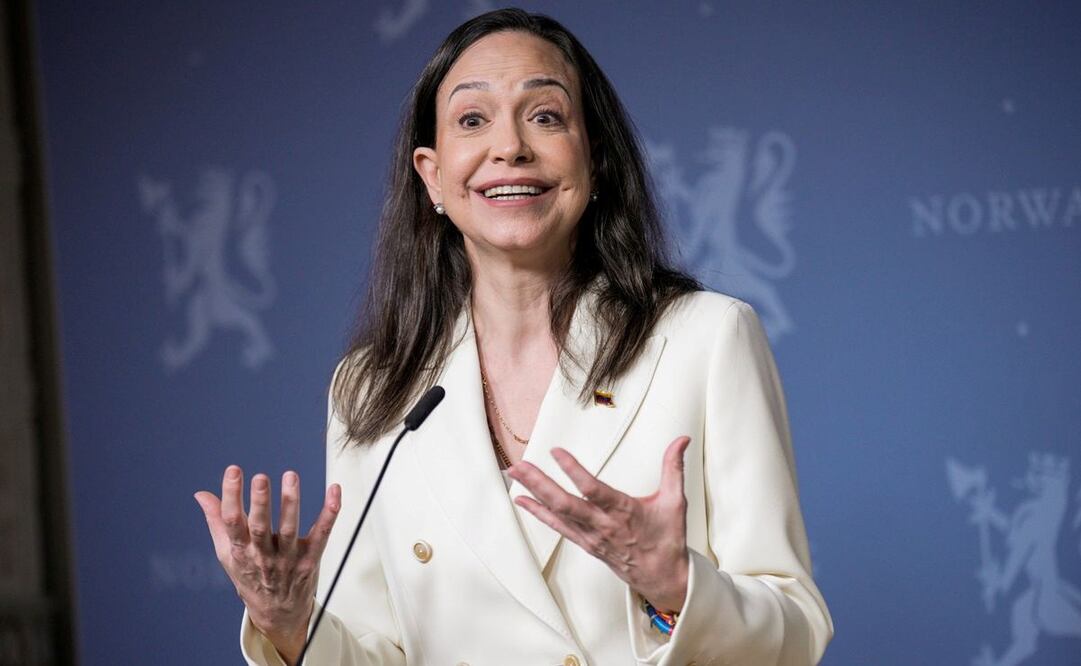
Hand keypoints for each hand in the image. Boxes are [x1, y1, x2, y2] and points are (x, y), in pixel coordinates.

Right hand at [194, 466, 340, 662]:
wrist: (277, 613)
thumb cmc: (251, 577)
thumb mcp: (228, 554)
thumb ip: (217, 521)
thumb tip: (201, 494)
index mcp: (240, 551)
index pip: (232, 522)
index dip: (231, 496)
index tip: (233, 471)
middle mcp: (263, 555)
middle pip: (260, 527)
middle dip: (260, 503)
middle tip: (260, 478)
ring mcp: (288, 559)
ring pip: (290, 529)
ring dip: (291, 503)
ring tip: (290, 477)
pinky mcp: (311, 559)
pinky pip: (322, 533)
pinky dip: (330, 512)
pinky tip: (334, 491)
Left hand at [508, 436, 691, 612]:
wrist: (663, 579)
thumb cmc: (668, 539)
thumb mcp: (676, 501)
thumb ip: (674, 467)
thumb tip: (682, 440)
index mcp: (624, 512)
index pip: (593, 489)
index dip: (573, 470)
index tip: (556, 452)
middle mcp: (602, 525)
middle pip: (564, 503)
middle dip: (539, 482)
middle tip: (518, 465)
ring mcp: (591, 536)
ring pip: (557, 513)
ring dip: (533, 492)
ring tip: (514, 473)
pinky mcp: (585, 544)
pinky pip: (558, 527)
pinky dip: (538, 512)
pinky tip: (522, 499)